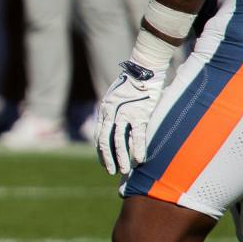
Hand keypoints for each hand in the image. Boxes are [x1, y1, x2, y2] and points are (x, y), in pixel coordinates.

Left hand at [94, 60, 160, 175]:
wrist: (142, 69)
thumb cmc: (132, 84)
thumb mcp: (115, 97)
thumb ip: (114, 111)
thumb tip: (117, 124)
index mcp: (104, 110)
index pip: (99, 135)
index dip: (101, 151)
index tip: (104, 162)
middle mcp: (111, 114)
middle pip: (106, 141)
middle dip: (108, 158)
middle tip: (111, 171)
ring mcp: (125, 114)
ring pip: (120, 141)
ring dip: (122, 157)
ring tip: (125, 170)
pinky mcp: (140, 114)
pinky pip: (138, 135)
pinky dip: (138, 148)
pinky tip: (140, 160)